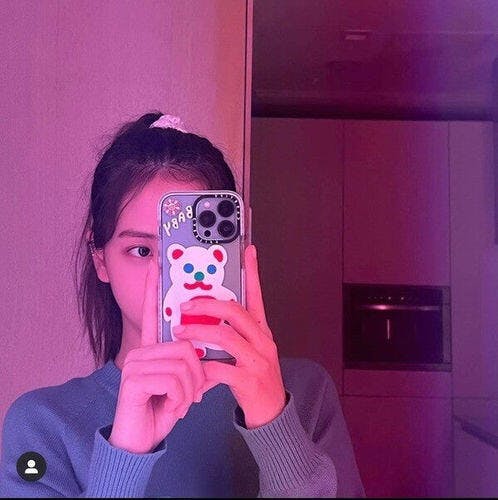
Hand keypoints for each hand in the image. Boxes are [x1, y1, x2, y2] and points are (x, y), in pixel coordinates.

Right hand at [109, 256, 207, 453]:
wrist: (141, 441)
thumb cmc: (162, 407)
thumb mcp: (182, 383)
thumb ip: (189, 362)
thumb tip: (202, 347)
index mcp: (153, 349)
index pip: (154, 313)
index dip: (154, 288)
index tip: (156, 264)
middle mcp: (142, 351)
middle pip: (187, 345)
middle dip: (197, 375)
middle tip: (193, 394)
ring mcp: (136, 363)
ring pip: (184, 363)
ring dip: (190, 390)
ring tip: (180, 404)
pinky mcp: (134, 379)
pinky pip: (174, 379)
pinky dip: (180, 398)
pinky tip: (170, 409)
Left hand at [173, 244, 285, 428]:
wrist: (272, 412)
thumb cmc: (255, 376)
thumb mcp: (250, 349)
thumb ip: (233, 332)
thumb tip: (206, 316)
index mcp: (262, 330)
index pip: (257, 295)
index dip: (253, 272)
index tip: (248, 250)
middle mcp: (263, 340)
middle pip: (236, 312)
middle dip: (207, 304)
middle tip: (185, 304)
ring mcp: (258, 360)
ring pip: (226, 337)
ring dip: (198, 332)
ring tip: (179, 332)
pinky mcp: (249, 381)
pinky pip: (221, 369)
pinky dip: (203, 368)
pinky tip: (192, 369)